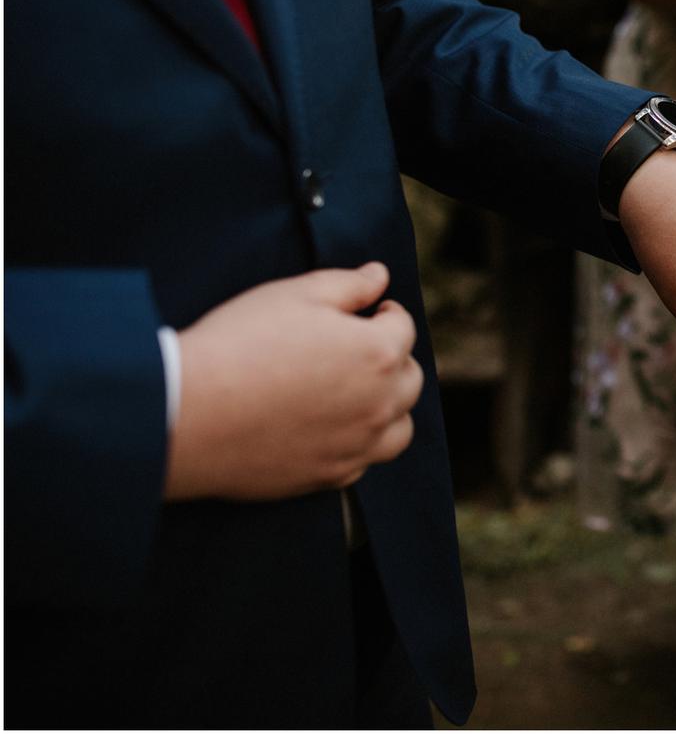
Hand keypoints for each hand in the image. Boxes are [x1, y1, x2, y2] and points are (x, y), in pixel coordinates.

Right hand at [166, 263, 421, 500]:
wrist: (186, 414)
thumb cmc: (240, 344)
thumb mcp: (294, 294)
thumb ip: (348, 284)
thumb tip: (379, 276)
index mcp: (379, 353)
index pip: (403, 327)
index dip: (383, 313)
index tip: (364, 312)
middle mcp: (380, 404)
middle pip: (410, 378)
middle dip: (391, 358)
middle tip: (355, 349)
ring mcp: (358, 446)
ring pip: (399, 427)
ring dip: (388, 407)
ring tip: (355, 393)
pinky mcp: (330, 477)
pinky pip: (364, 462)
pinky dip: (357, 444)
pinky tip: (329, 428)